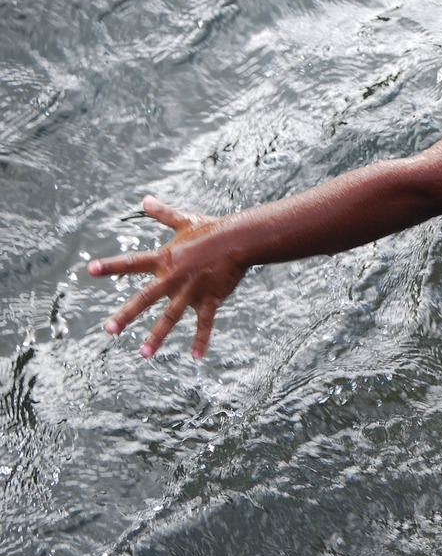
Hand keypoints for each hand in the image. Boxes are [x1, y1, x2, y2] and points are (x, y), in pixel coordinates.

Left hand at [88, 195, 245, 359]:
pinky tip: (196, 357)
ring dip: (157, 336)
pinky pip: (204, 323)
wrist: (239, 239)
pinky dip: (201, 340)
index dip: (110, 266)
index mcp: (165, 259)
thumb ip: (163, 214)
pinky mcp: (210, 299)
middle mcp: (173, 277)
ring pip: (170, 317)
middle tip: (109, 329)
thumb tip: (145, 199)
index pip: (132, 263)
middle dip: (126, 315)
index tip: (89, 271)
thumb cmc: (212, 229)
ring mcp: (191, 291)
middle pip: (145, 298)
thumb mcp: (185, 220)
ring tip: (144, 354)